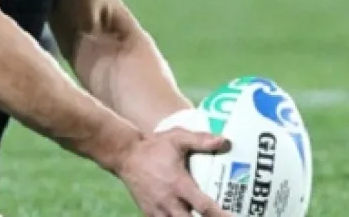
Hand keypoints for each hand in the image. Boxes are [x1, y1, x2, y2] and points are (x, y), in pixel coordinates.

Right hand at [116, 128, 232, 216]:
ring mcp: (157, 209)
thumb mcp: (177, 138)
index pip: (203, 207)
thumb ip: (200, 140)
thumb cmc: (154, 146)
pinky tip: (184, 216)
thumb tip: (224, 141)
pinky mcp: (149, 212)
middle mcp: (168, 201)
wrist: (124, 155)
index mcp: (178, 184)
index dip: (220, 215)